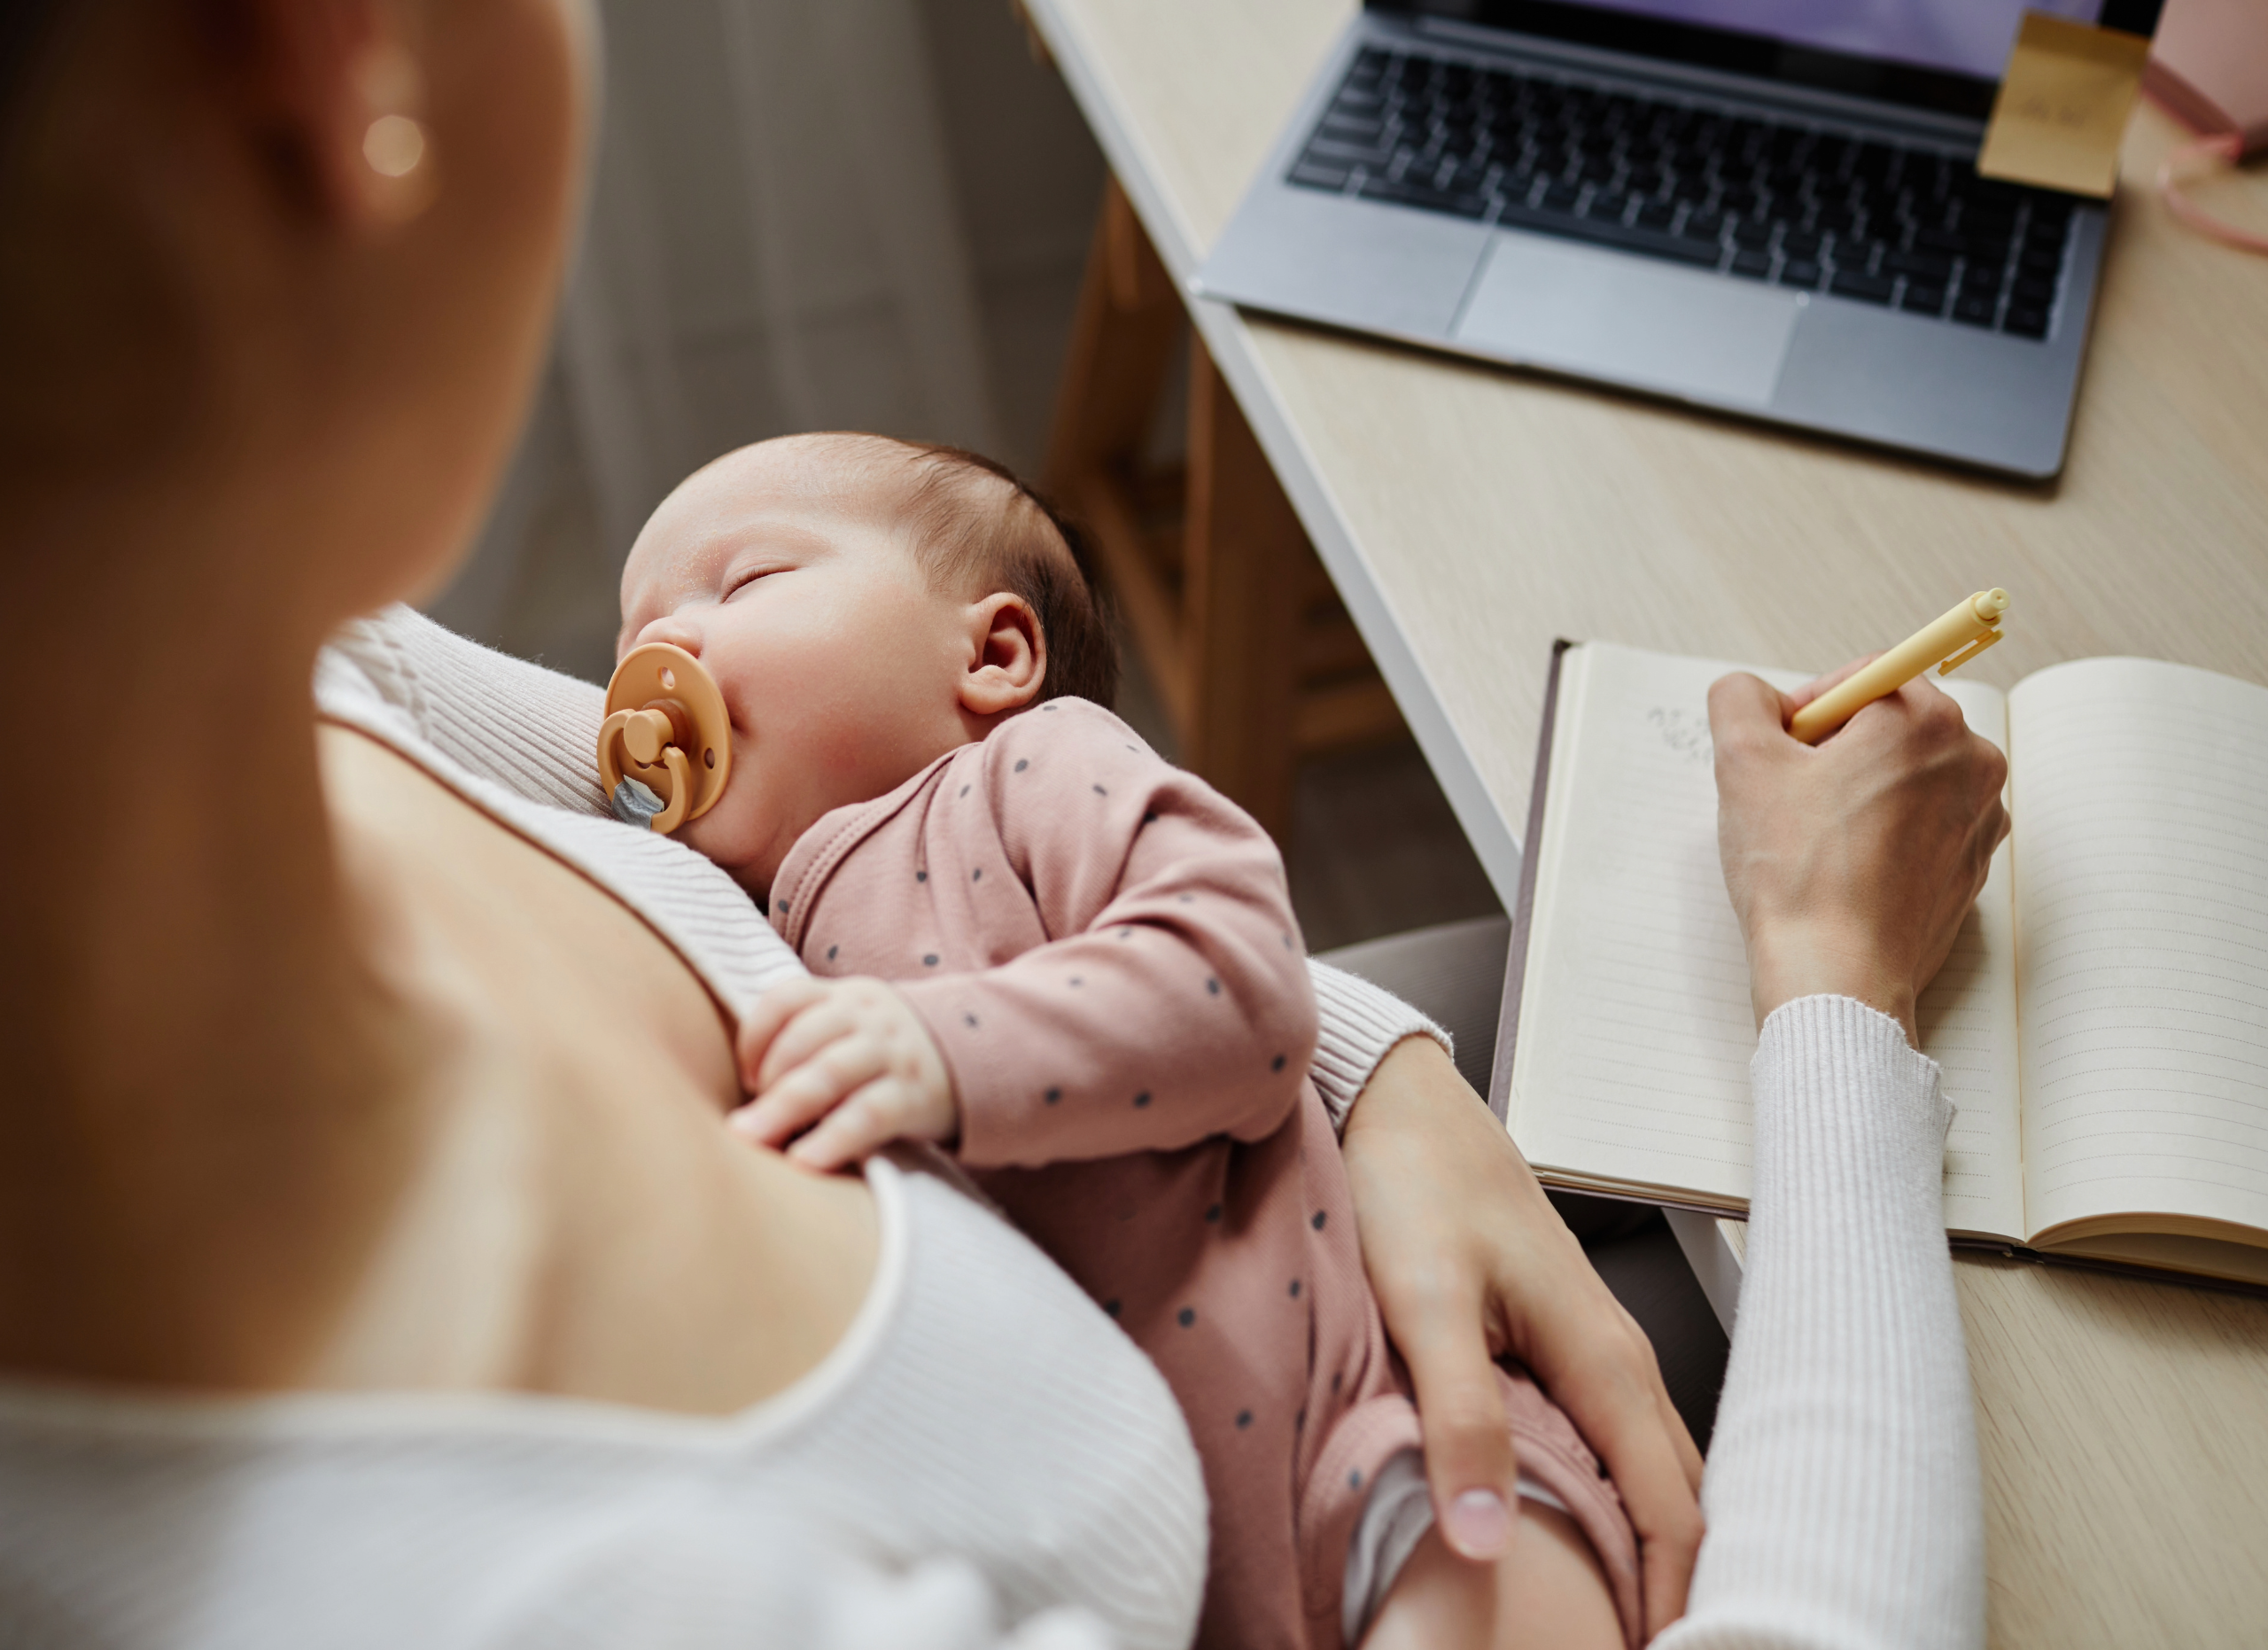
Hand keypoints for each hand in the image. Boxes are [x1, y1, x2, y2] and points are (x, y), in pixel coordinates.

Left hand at [729, 977, 957, 1169]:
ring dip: (786, 1107)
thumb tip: (744, 1099)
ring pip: (830, 1072)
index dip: (756, 1035)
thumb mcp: (854, 1030)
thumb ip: (806, 1043)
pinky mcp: (914, 1095)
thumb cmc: (891, 1056)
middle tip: (737, 1129)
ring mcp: (892, 1054)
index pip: (788, 997)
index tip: (748, 1079)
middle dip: (767, 1083)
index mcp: (846, 997)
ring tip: (754, 1141)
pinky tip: (805, 1163)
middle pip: (804, 1038)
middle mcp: (868, 1018)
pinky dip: (833, 1138)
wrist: (981, 1060)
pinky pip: (868, 1114)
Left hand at [1339, 1037, 1704, 1640]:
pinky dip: (1619, 1504)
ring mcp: (1593, 1349)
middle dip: (1681, 1585)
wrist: (1395, 1101)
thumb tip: (1483, 1539)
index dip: (1679, 1599)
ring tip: (1625, 1617)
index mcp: (1601, 1356)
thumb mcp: (1423, 1303)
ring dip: (1652, 1546)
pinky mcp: (1560, 1344)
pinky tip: (1583, 1539)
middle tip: (1650, 1644)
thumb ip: (1460, 1416)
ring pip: (1652, 1471)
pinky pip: (1616, 1444)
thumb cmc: (1411, 1183)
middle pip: (1681, 1498)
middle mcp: (1616, 1357)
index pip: (1673, 1509)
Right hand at [1709, 662, 2009, 1040]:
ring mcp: (1980, 819)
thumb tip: (1756, 696)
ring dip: (1857, 793)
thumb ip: (1740, 698)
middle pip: (1888, 726)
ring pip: (1903, 777)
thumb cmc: (1796, 873)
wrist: (1836, 976)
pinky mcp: (1972, 868)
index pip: (1861, 679)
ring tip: (1814, 840)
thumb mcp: (1741, 760)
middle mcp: (1971, 762)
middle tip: (1789, 797)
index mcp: (1926, 720)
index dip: (1806, 709)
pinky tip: (1842, 871)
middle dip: (1833, 752)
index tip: (1780, 753)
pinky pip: (1920, 827)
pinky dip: (1881, 836)